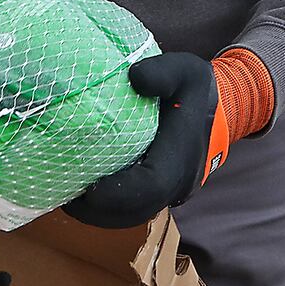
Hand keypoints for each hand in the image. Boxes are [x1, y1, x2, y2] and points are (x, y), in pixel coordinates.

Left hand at [64, 53, 220, 229]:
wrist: (219, 109)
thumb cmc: (195, 89)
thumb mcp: (185, 70)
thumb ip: (162, 72)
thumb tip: (134, 77)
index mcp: (183, 156)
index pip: (152, 185)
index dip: (119, 193)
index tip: (89, 189)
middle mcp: (179, 182)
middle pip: (137, 211)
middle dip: (99, 211)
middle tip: (65, 197)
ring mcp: (171, 192)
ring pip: (133, 215)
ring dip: (100, 214)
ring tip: (68, 195)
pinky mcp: (161, 192)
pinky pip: (134, 209)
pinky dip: (108, 208)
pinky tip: (84, 190)